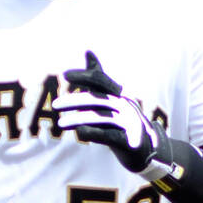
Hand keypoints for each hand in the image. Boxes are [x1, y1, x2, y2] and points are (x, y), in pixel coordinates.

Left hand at [53, 52, 202, 202]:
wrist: (147, 150)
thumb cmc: (123, 123)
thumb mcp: (110, 100)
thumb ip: (98, 80)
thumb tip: (88, 51)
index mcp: (119, 96)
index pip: (101, 80)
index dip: (84, 76)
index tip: (65, 75)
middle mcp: (124, 106)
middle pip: (97, 99)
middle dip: (74, 101)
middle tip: (55, 104)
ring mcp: (128, 123)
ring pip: (100, 117)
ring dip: (78, 119)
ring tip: (61, 124)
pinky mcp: (129, 141)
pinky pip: (109, 135)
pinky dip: (94, 132)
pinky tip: (80, 131)